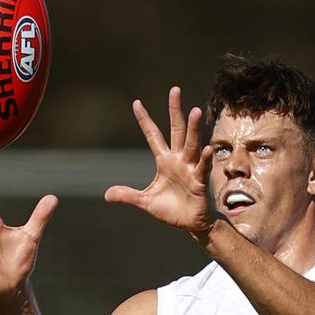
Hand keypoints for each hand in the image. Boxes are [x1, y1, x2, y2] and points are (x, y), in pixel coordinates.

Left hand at [105, 86, 214, 240]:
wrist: (190, 224)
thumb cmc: (171, 210)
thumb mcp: (145, 202)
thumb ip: (128, 195)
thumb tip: (106, 195)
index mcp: (164, 161)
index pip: (153, 135)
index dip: (145, 120)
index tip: (136, 103)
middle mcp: (178, 160)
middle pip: (176, 130)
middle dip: (175, 110)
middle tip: (174, 90)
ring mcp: (190, 168)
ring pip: (191, 144)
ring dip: (193, 129)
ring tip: (195, 110)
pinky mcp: (200, 181)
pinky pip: (202, 167)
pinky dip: (206, 159)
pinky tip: (208, 148)